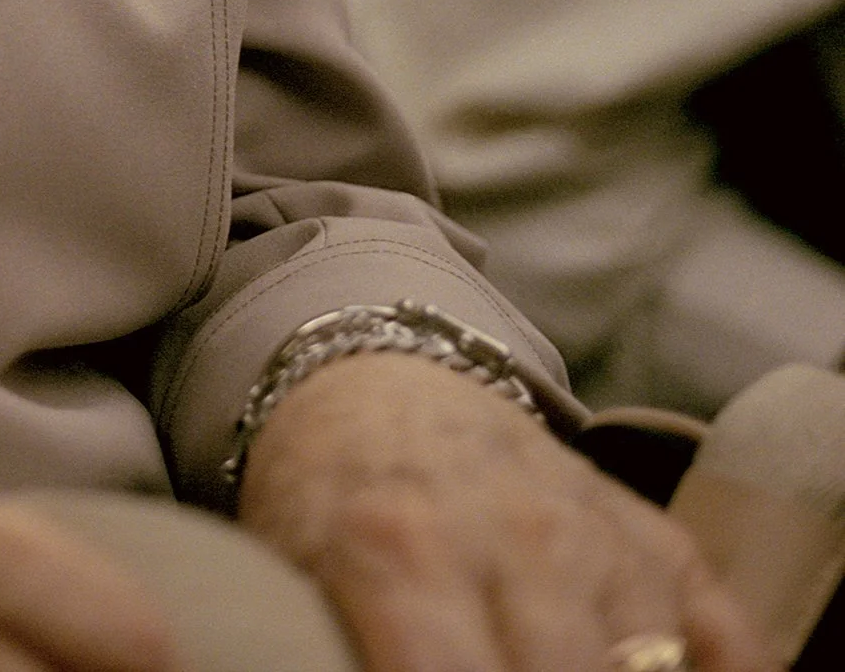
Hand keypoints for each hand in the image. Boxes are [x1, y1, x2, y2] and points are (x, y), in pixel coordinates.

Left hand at [238, 352, 775, 671]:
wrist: (375, 379)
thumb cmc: (328, 498)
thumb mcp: (296, 568)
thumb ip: (333, 644)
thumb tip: (343, 667)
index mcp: (400, 552)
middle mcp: (516, 540)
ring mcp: (599, 536)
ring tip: (550, 664)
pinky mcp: (658, 537)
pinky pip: (727, 641)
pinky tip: (657, 671)